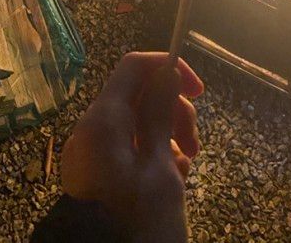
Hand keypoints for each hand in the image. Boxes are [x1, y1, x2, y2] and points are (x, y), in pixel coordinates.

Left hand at [61, 52, 203, 242]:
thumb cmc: (137, 224)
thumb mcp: (159, 171)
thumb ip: (161, 117)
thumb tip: (166, 73)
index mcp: (102, 121)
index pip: (134, 66)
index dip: (168, 68)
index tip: (199, 92)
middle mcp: (91, 130)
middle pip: (138, 95)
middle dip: (173, 111)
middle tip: (194, 146)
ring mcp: (92, 152)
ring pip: (137, 122)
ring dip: (167, 136)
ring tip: (185, 169)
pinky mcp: (97, 173)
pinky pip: (128, 147)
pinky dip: (152, 154)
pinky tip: (171, 179)